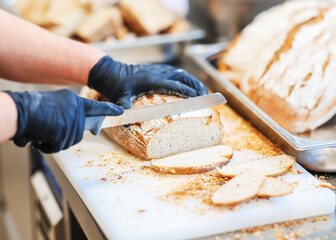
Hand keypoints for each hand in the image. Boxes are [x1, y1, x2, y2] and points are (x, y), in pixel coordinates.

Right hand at [5, 89, 123, 152]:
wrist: (19, 112)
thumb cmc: (32, 108)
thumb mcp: (56, 105)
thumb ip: (71, 113)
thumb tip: (80, 128)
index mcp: (74, 101)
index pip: (96, 106)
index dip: (109, 110)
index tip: (121, 111)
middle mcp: (76, 110)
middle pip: (80, 130)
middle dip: (68, 134)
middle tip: (54, 129)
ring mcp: (72, 122)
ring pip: (70, 140)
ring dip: (55, 140)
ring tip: (42, 131)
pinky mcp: (65, 133)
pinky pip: (59, 147)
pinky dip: (47, 146)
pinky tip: (40, 137)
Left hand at [88, 56, 207, 108]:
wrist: (109, 71)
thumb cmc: (114, 86)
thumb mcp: (119, 98)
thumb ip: (124, 109)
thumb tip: (126, 124)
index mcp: (152, 80)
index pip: (175, 85)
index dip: (188, 91)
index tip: (200, 98)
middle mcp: (157, 73)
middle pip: (183, 77)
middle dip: (196, 85)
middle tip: (206, 96)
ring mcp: (157, 70)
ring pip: (180, 73)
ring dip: (192, 81)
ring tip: (202, 91)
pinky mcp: (156, 70)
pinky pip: (175, 72)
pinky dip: (185, 78)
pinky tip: (188, 85)